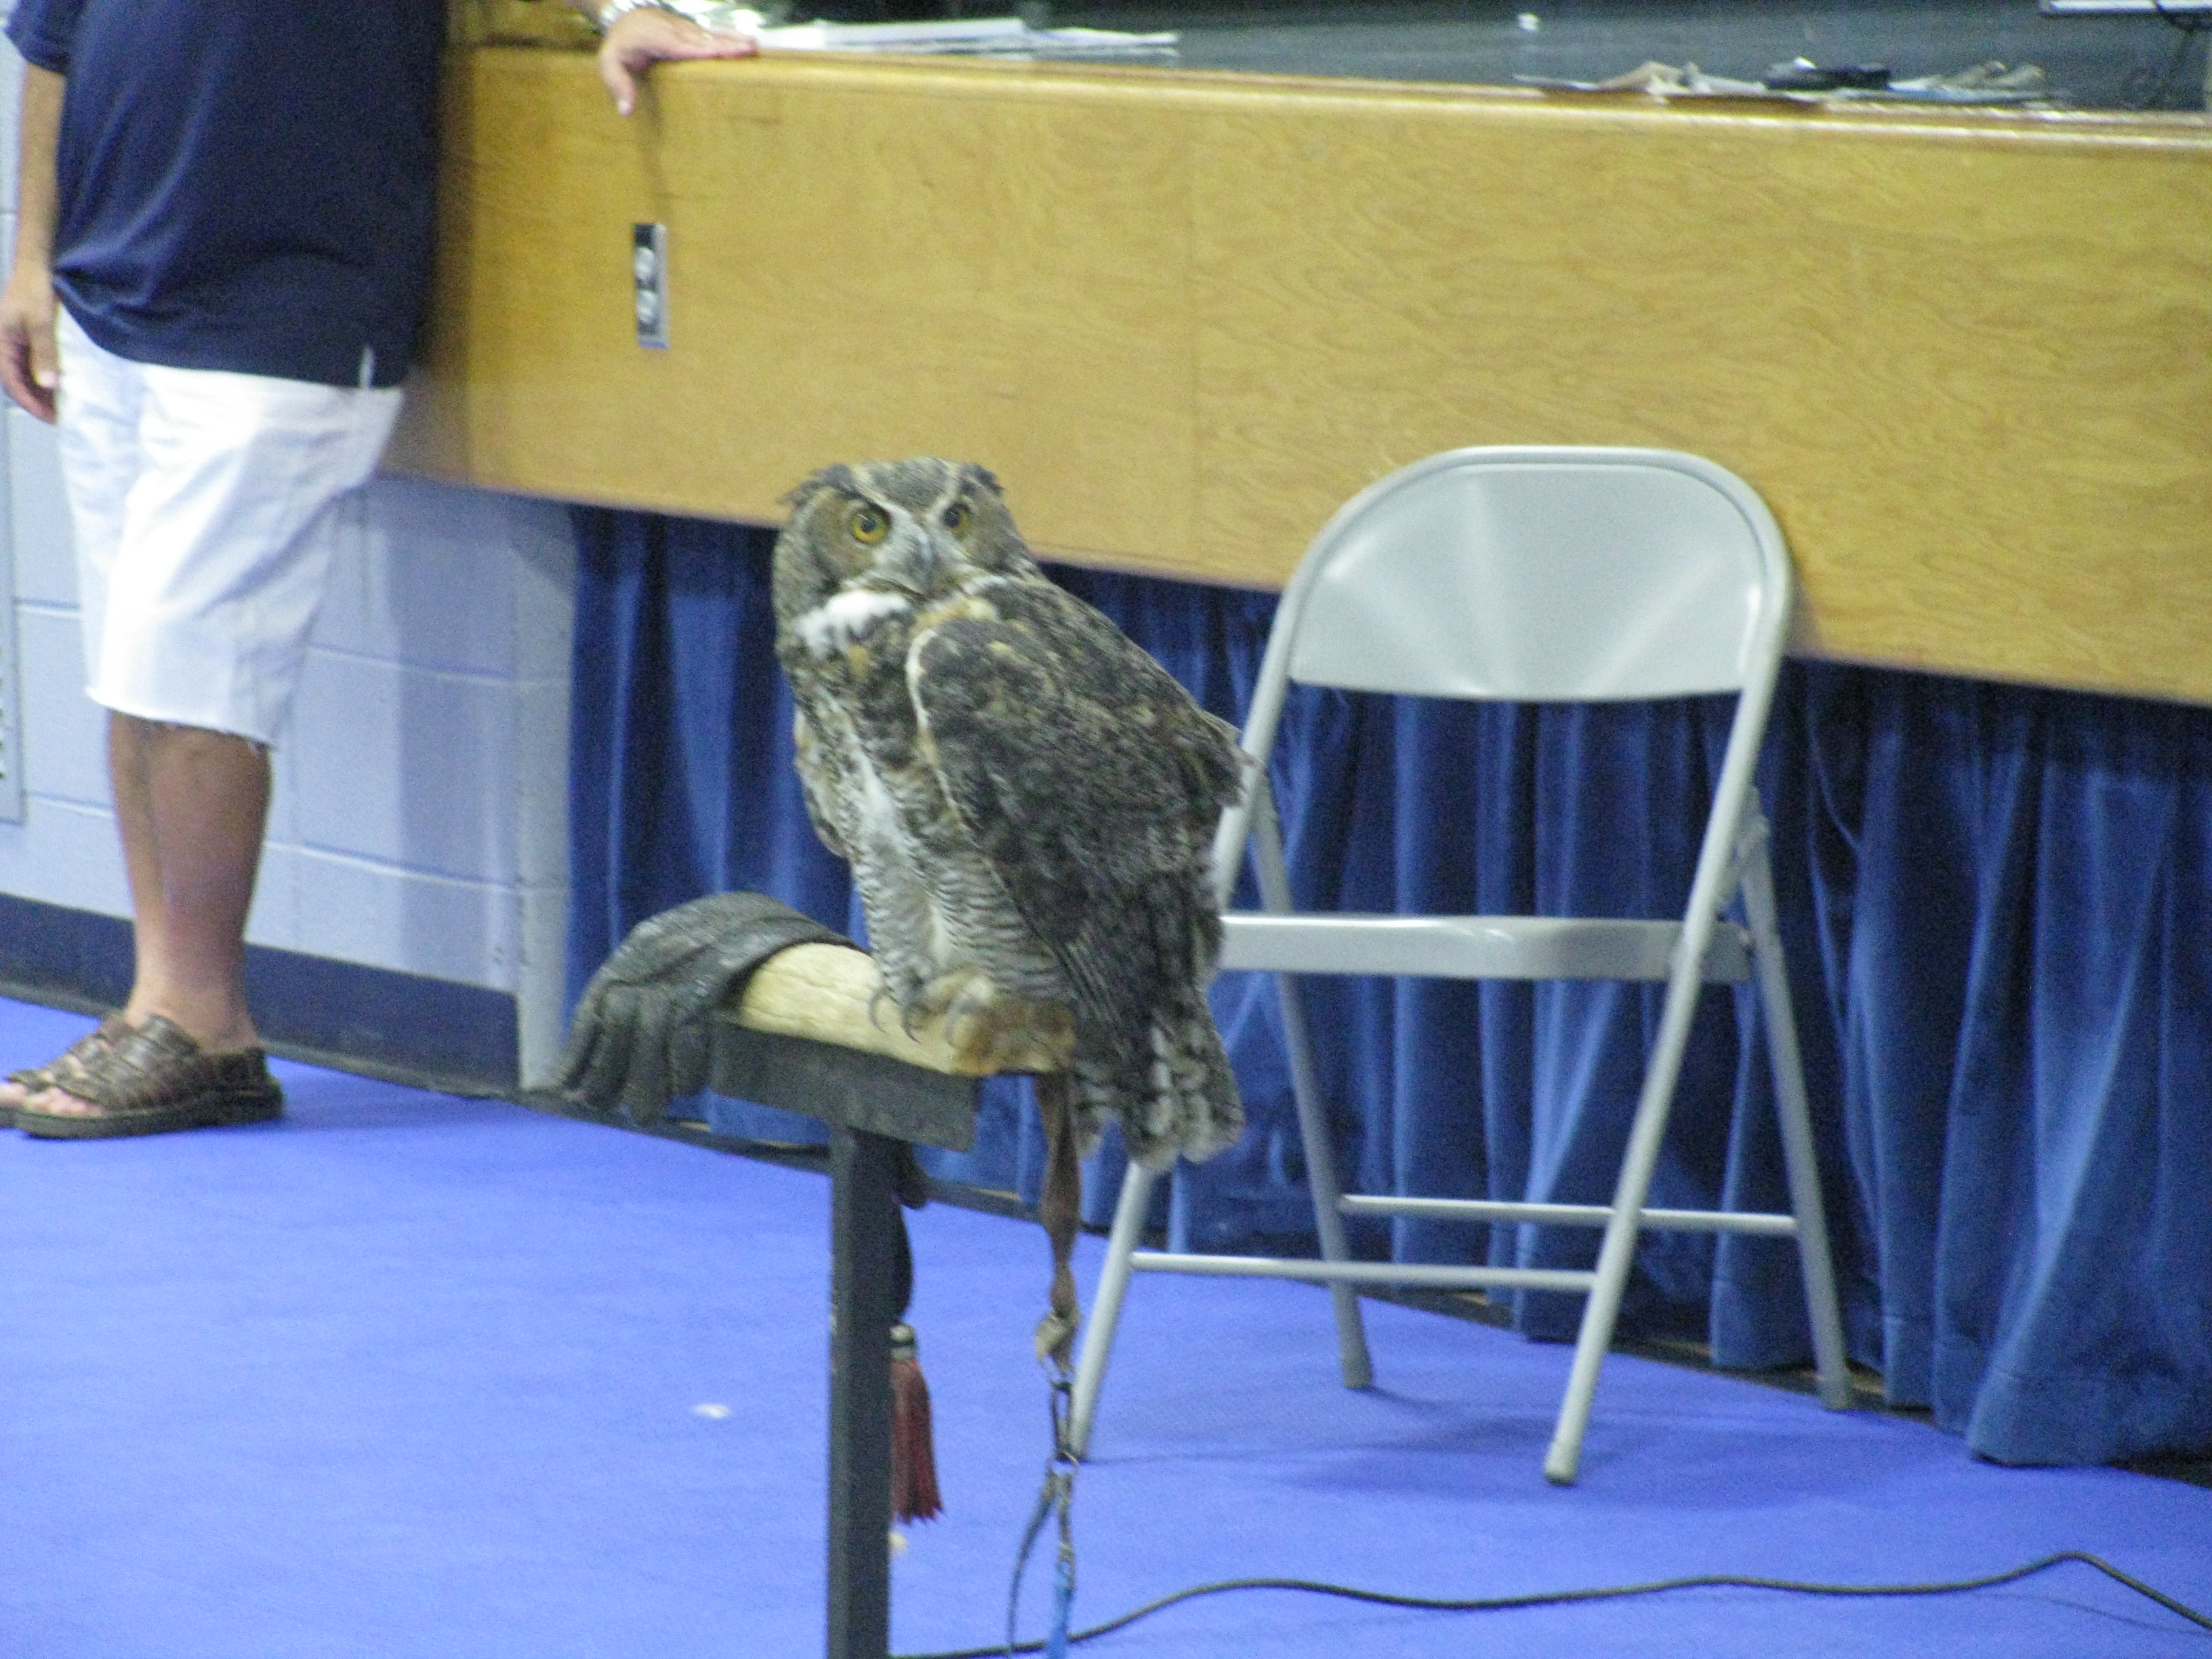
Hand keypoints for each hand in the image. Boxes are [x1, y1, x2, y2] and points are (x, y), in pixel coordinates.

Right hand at [0, 262, 57, 423]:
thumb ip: (44, 353)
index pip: (12, 382)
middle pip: (17, 381)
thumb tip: (48, 384)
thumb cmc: (35, 290)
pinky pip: (32, 363)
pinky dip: (44, 376)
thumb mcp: (41, 323)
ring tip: (60, 408)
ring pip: (25, 374)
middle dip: (36, 401)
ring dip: (40, 391)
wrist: (36, 266)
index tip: (50, 418)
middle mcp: (4, 345)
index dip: (31, 402)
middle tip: (58, 418)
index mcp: (0, 343)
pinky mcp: (25, 337)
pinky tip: (58, 386)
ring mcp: (14, 341)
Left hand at [599, 7, 757, 117]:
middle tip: (748, 50)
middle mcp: (671, 29)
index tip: (719, 54)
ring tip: (753, 45)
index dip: (700, 50)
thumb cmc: (618, 46)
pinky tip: (745, 39)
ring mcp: (682, 26)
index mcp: (653, 38)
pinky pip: (710, 31)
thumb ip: (618, 84)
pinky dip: (728, 35)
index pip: (680, 46)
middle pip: (701, 38)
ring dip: (732, 38)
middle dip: (725, 43)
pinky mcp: (689, 27)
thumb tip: (626, 111)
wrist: (620, 16)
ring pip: (709, 32)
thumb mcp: (609, 64)